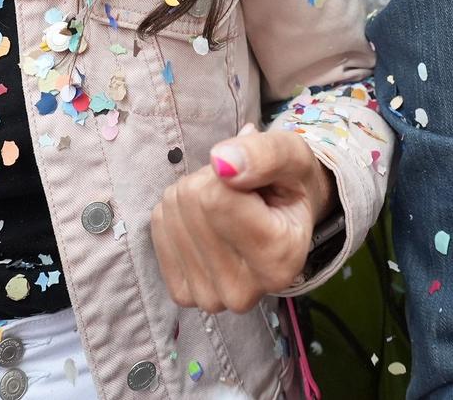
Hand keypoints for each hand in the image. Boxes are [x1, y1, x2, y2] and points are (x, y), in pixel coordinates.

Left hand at [150, 125, 338, 312]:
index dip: (229, 170)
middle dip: (211, 181)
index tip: (254, 181)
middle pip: (192, 202)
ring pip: (172, 211)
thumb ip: (265, 154)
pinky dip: (177, 212)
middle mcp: (245, 291)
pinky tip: (206, 223)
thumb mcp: (293, 156)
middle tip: (241, 193)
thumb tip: (221, 161)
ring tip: (227, 208)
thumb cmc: (292, 185)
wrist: (286, 220)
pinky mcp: (183, 293)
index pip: (216, 197)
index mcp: (279, 260)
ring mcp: (210, 298)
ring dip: (194, 194)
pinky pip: (159, 226)